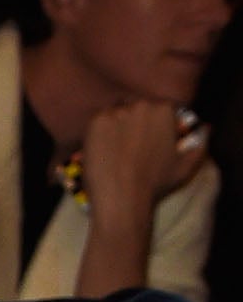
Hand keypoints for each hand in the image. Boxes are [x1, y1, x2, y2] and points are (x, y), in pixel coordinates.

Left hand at [78, 101, 207, 228]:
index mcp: (165, 110)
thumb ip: (201, 141)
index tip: (153, 136)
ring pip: (117, 111)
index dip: (159, 121)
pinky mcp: (95, 122)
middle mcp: (141, 105)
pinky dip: (101, 131)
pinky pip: (99, 120)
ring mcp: (116, 112)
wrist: (122, 197)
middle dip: (138, 120)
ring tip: (118, 147)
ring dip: (118, 123)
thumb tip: (205, 127)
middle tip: (133, 143)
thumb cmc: (157, 183)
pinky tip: (105, 149)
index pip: (162, 107)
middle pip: (138, 106)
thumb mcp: (188, 164)